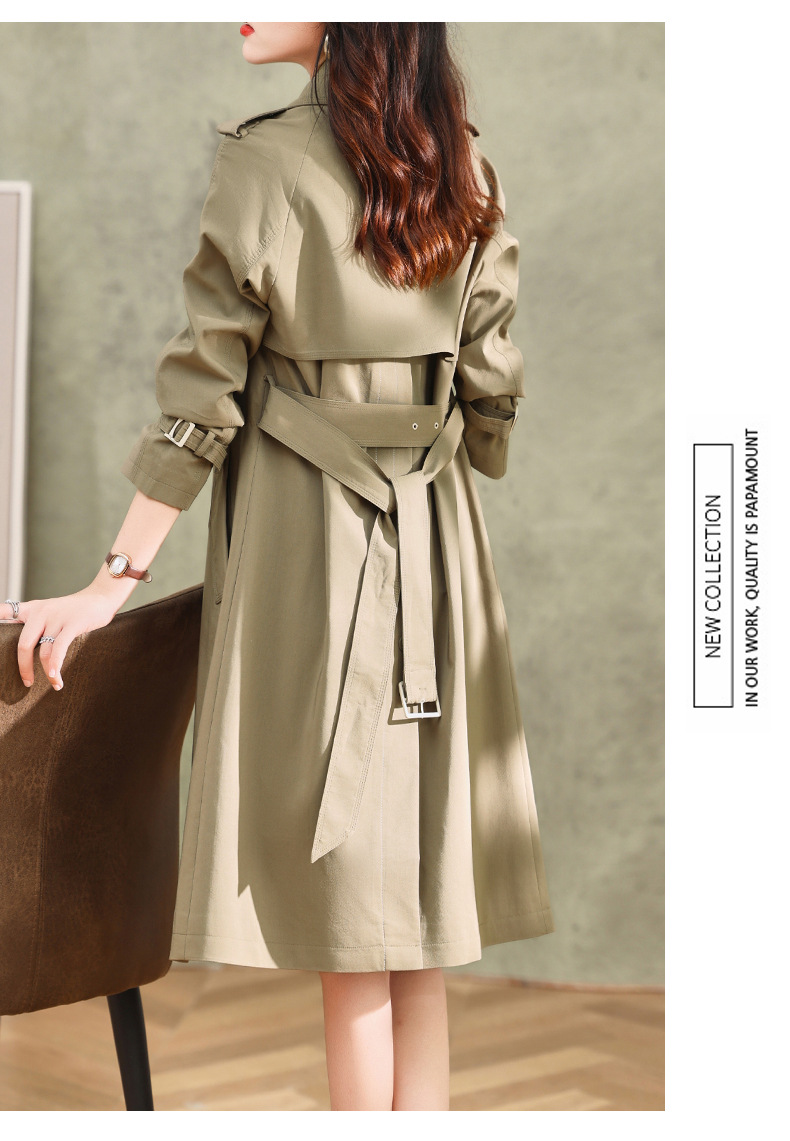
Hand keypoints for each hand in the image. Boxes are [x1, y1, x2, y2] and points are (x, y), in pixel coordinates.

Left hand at [2, 588, 118, 690]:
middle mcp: (40, 612)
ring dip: (46, 672)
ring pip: (43, 651)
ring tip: (54, 684)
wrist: (100, 597)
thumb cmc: (74, 610)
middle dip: (23, 667)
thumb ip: (35, 625)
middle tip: (27, 682)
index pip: (4, 611)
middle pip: (23, 644)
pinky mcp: (72, 624)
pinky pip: (59, 649)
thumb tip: (25, 649)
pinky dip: (56, 666)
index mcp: (32, 609)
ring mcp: (56, 618)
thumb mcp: (49, 611)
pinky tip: (57, 678)